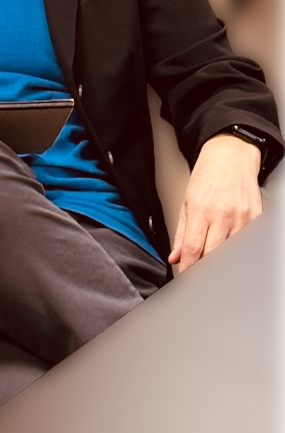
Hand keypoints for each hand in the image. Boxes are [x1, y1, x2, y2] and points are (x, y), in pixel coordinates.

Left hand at [168, 132, 261, 273]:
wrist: (232, 155)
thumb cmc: (208, 175)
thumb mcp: (186, 201)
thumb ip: (181, 232)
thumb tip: (175, 257)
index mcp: (202, 210)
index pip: (194, 249)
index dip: (188, 268)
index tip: (184, 277)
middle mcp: (223, 215)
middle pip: (213, 254)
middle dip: (203, 267)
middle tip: (196, 273)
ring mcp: (242, 216)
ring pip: (231, 251)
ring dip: (219, 259)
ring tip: (210, 260)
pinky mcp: (256, 216)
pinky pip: (246, 241)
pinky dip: (236, 248)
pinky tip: (228, 246)